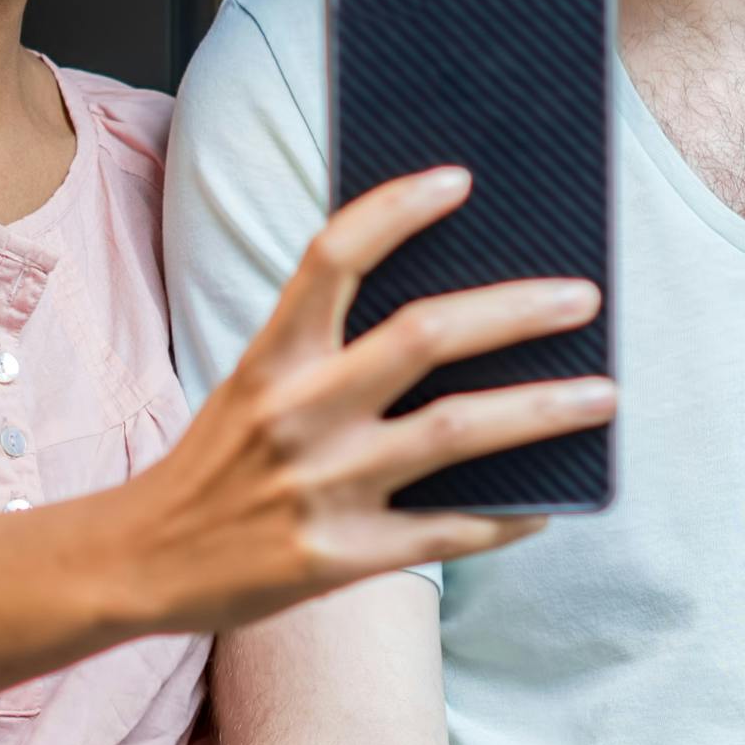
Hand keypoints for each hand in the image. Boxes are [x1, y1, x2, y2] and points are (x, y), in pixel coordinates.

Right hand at [103, 168, 612, 637]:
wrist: (142, 564)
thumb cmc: (215, 465)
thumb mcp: (250, 388)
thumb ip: (327, 352)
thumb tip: (451, 318)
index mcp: (269, 360)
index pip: (332, 256)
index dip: (396, 209)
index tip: (460, 180)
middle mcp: (296, 413)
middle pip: (424, 337)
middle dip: (516, 312)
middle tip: (583, 298)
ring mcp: (321, 487)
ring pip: (456, 433)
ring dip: (542, 410)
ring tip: (602, 395)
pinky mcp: (340, 557)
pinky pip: (447, 532)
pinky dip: (507, 517)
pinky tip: (547, 504)